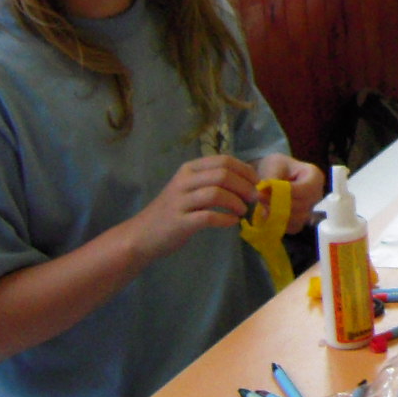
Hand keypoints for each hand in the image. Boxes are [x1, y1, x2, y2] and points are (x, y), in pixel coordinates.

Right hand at [133, 156, 258, 260]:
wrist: (141, 235)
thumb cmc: (172, 212)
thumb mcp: (189, 190)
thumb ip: (212, 183)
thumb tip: (248, 183)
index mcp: (188, 170)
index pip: (223, 160)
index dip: (244, 170)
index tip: (256, 182)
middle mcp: (183, 181)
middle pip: (222, 175)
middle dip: (244, 185)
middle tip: (253, 198)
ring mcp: (180, 201)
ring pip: (216, 193)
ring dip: (236, 202)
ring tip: (242, 211)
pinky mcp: (179, 222)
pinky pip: (208, 217)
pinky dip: (225, 219)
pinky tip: (232, 222)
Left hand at [254, 152, 325, 233]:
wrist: (275, 174)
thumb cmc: (277, 166)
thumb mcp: (273, 166)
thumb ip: (272, 179)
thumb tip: (264, 193)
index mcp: (315, 177)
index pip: (304, 189)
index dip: (285, 193)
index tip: (265, 191)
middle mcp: (317, 195)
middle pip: (301, 206)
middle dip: (278, 204)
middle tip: (260, 198)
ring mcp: (311, 209)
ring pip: (298, 218)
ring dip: (278, 214)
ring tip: (263, 205)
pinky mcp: (302, 220)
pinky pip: (294, 227)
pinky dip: (280, 223)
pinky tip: (269, 214)